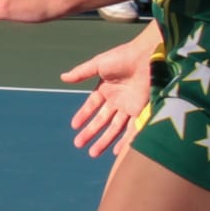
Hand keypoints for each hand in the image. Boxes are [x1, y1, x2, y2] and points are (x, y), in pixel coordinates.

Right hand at [60, 22, 163, 156]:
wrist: (146, 57)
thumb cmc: (123, 57)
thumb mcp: (98, 65)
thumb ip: (81, 73)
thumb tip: (62, 77)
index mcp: (105, 88)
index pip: (92, 106)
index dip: (83, 115)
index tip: (74, 126)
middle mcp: (116, 100)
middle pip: (101, 120)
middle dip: (90, 133)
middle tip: (79, 144)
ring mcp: (128, 106)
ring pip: (114, 128)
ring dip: (104, 140)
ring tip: (93, 153)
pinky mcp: (140, 111)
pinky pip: (131, 129)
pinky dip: (124, 141)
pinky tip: (115, 151)